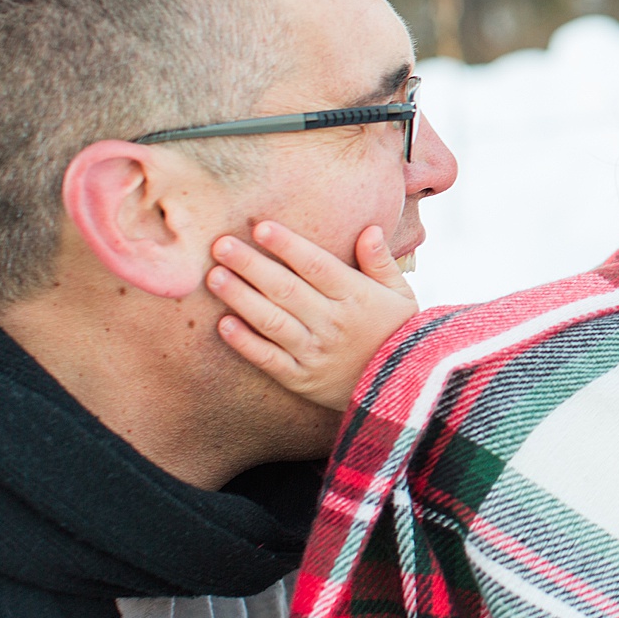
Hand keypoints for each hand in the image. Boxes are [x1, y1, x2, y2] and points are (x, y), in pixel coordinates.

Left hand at [207, 221, 418, 410]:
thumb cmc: (397, 332)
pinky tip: (223, 324)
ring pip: (272, 322)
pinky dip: (245, 343)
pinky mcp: (301, 380)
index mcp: (356, 297)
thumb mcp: (400, 294)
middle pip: (286, 290)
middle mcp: (333, 323)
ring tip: (214, 277)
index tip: (260, 226)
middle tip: (220, 244)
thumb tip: (369, 229)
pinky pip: (269, 360)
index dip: (287, 246)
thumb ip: (381, 261)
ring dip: (241, 298)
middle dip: (251, 265)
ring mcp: (315, 354)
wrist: (404, 391)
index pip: (316, 266)